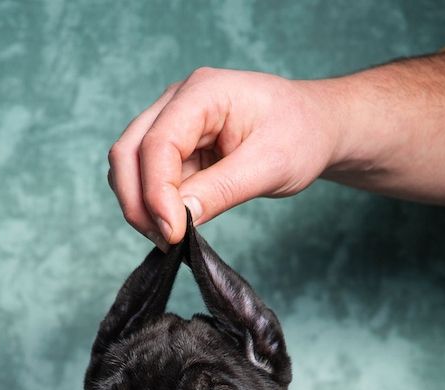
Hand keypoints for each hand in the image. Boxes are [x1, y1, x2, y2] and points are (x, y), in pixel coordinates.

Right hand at [108, 68, 341, 244]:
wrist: (316, 127)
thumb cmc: (301, 135)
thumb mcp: (271, 166)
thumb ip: (222, 190)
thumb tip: (178, 219)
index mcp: (204, 93)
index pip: (157, 143)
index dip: (157, 192)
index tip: (172, 234)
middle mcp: (179, 102)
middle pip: (129, 151)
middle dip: (137, 201)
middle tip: (163, 241)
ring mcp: (173, 123)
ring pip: (132, 167)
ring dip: (141, 206)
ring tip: (170, 238)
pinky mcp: (177, 148)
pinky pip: (150, 179)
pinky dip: (154, 206)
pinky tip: (175, 227)